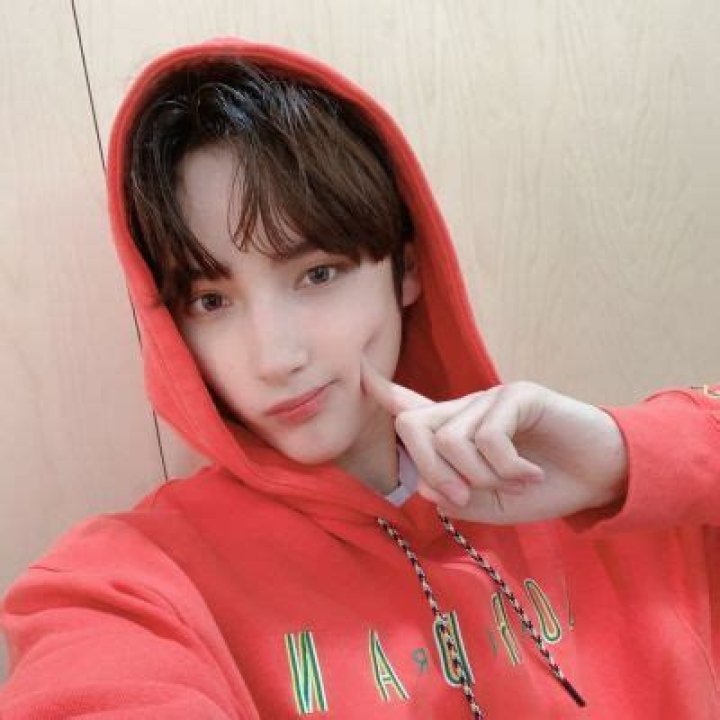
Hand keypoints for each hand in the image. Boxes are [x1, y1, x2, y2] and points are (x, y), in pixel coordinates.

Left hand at [360, 356, 627, 523]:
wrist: (599, 477)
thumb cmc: (544, 488)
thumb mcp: (492, 505)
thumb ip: (454, 497)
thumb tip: (422, 485)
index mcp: (456, 433)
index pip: (410, 406)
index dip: (382, 391)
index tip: (358, 370)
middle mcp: (466, 410)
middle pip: (412, 426)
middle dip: (430, 470)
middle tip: (466, 496)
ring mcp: (490, 399)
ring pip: (449, 439)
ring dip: (479, 476)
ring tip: (512, 484)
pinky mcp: (518, 395)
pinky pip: (487, 436)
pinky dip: (506, 468)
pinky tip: (530, 474)